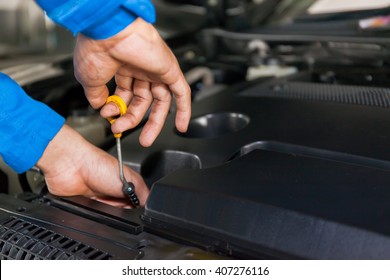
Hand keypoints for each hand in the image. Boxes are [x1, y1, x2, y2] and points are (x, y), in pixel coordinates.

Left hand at [37, 124, 148, 206]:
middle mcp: (115, 193)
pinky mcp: (87, 207)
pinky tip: (96, 208)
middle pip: (126, 212)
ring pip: (111, 217)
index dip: (140, 209)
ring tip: (106, 202)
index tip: (139, 210)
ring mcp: (101, 200)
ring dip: (110, 213)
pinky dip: (97, 216)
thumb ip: (144, 194)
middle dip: (125, 211)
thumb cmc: (98, 164)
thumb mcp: (131, 179)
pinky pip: (96, 218)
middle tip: (121, 203)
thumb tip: (152, 206)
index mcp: (128, 185)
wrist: (70, 166)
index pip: (139, 204)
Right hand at [73, 18, 190, 146]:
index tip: (109, 119)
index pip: (125, 94)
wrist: (108, 30)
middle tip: (123, 131)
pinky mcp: (169, 69)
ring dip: (153, 122)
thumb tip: (100, 107)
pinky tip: (181, 126)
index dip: (118, 110)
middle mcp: (140, 67)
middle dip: (132, 119)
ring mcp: (155, 69)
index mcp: (122, 66)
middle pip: (142, 100)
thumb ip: (96, 96)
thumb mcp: (89, 79)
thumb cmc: (96, 48)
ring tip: (145, 139)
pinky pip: (181, 93)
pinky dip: (183, 110)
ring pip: (160, 100)